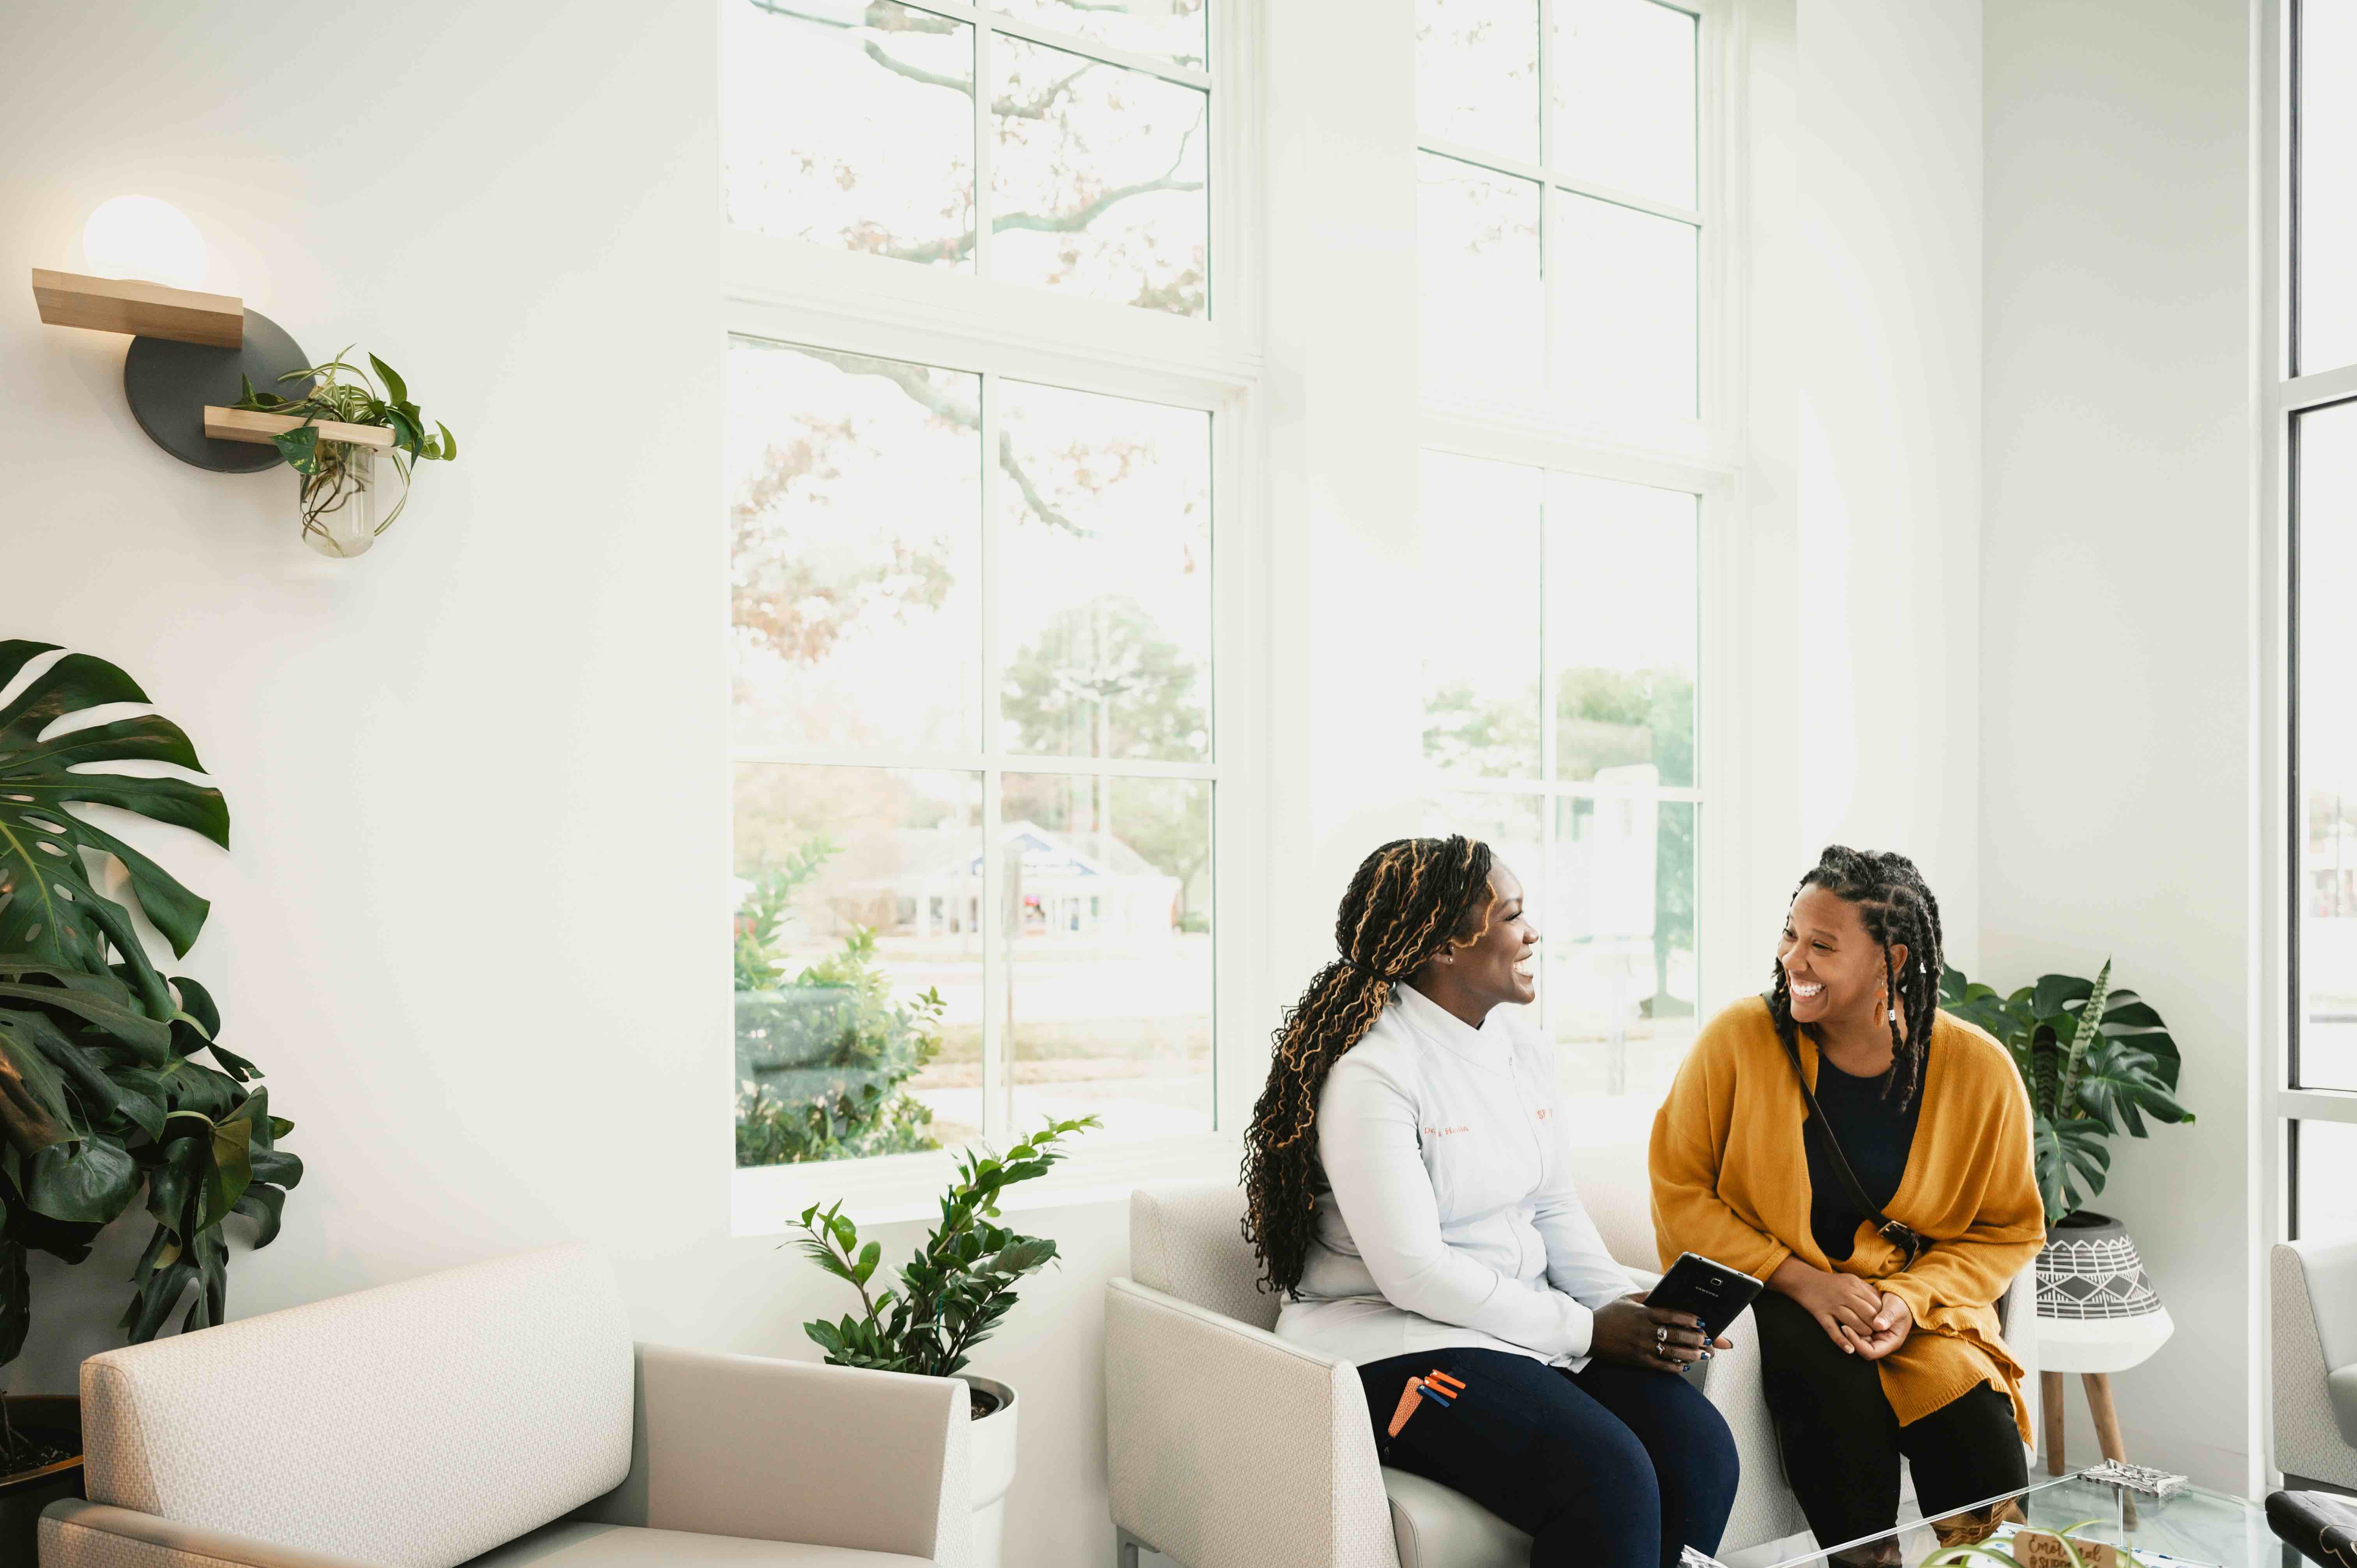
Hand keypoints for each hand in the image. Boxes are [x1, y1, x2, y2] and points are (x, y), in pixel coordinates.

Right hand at [1591, 1292, 1733, 1374]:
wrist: (1588, 1334)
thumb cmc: (1609, 1315)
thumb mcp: (1626, 1299)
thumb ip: (1647, 1295)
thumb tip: (1665, 1290)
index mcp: (1642, 1314)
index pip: (1671, 1315)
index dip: (1689, 1319)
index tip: (1702, 1321)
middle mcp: (1643, 1331)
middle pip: (1676, 1334)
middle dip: (1695, 1338)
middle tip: (1708, 1340)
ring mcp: (1641, 1347)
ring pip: (1671, 1351)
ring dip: (1691, 1354)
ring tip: (1704, 1355)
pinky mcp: (1637, 1360)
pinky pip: (1660, 1365)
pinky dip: (1674, 1366)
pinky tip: (1684, 1365)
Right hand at [1770, 1258, 1886, 1353]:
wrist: (1804, 1280)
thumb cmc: (1832, 1283)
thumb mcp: (1851, 1280)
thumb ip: (1867, 1290)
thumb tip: (1883, 1302)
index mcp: (1854, 1285)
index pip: (1875, 1303)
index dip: (1882, 1315)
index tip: (1883, 1322)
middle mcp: (1845, 1294)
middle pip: (1867, 1314)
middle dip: (1875, 1325)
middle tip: (1877, 1332)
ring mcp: (1832, 1305)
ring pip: (1853, 1323)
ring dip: (1863, 1332)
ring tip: (1866, 1336)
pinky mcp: (1821, 1315)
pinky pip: (1833, 1330)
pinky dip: (1842, 1341)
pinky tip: (1850, 1349)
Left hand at [1846, 1291, 1911, 1360]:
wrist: (1900, 1299)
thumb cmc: (1900, 1304)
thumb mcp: (1897, 1308)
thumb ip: (1888, 1316)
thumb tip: (1879, 1325)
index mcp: (1891, 1343)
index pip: (1871, 1352)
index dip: (1857, 1344)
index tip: (1846, 1328)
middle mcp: (1881, 1343)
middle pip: (1861, 1348)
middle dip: (1850, 1338)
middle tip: (1840, 1323)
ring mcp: (1874, 1337)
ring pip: (1857, 1340)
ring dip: (1849, 1331)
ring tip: (1841, 1318)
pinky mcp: (1868, 1330)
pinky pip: (1857, 1332)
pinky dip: (1851, 1325)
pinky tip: (1845, 1315)